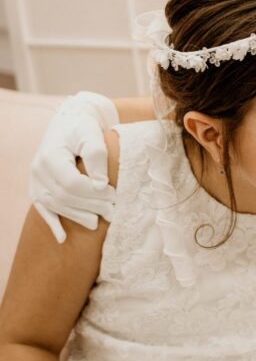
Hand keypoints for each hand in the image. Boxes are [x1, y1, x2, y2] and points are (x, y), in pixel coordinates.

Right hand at [30, 91, 118, 242]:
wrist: (69, 121)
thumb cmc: (83, 127)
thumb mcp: (91, 133)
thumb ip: (97, 155)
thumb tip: (100, 184)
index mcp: (49, 156)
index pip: (72, 184)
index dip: (95, 193)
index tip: (115, 195)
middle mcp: (38, 170)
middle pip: (65, 197)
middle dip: (91, 206)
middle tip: (114, 211)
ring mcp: (35, 181)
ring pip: (55, 206)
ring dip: (78, 216)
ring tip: (100, 222)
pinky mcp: (37, 188)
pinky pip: (42, 209)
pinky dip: (52, 224)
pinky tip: (62, 239)